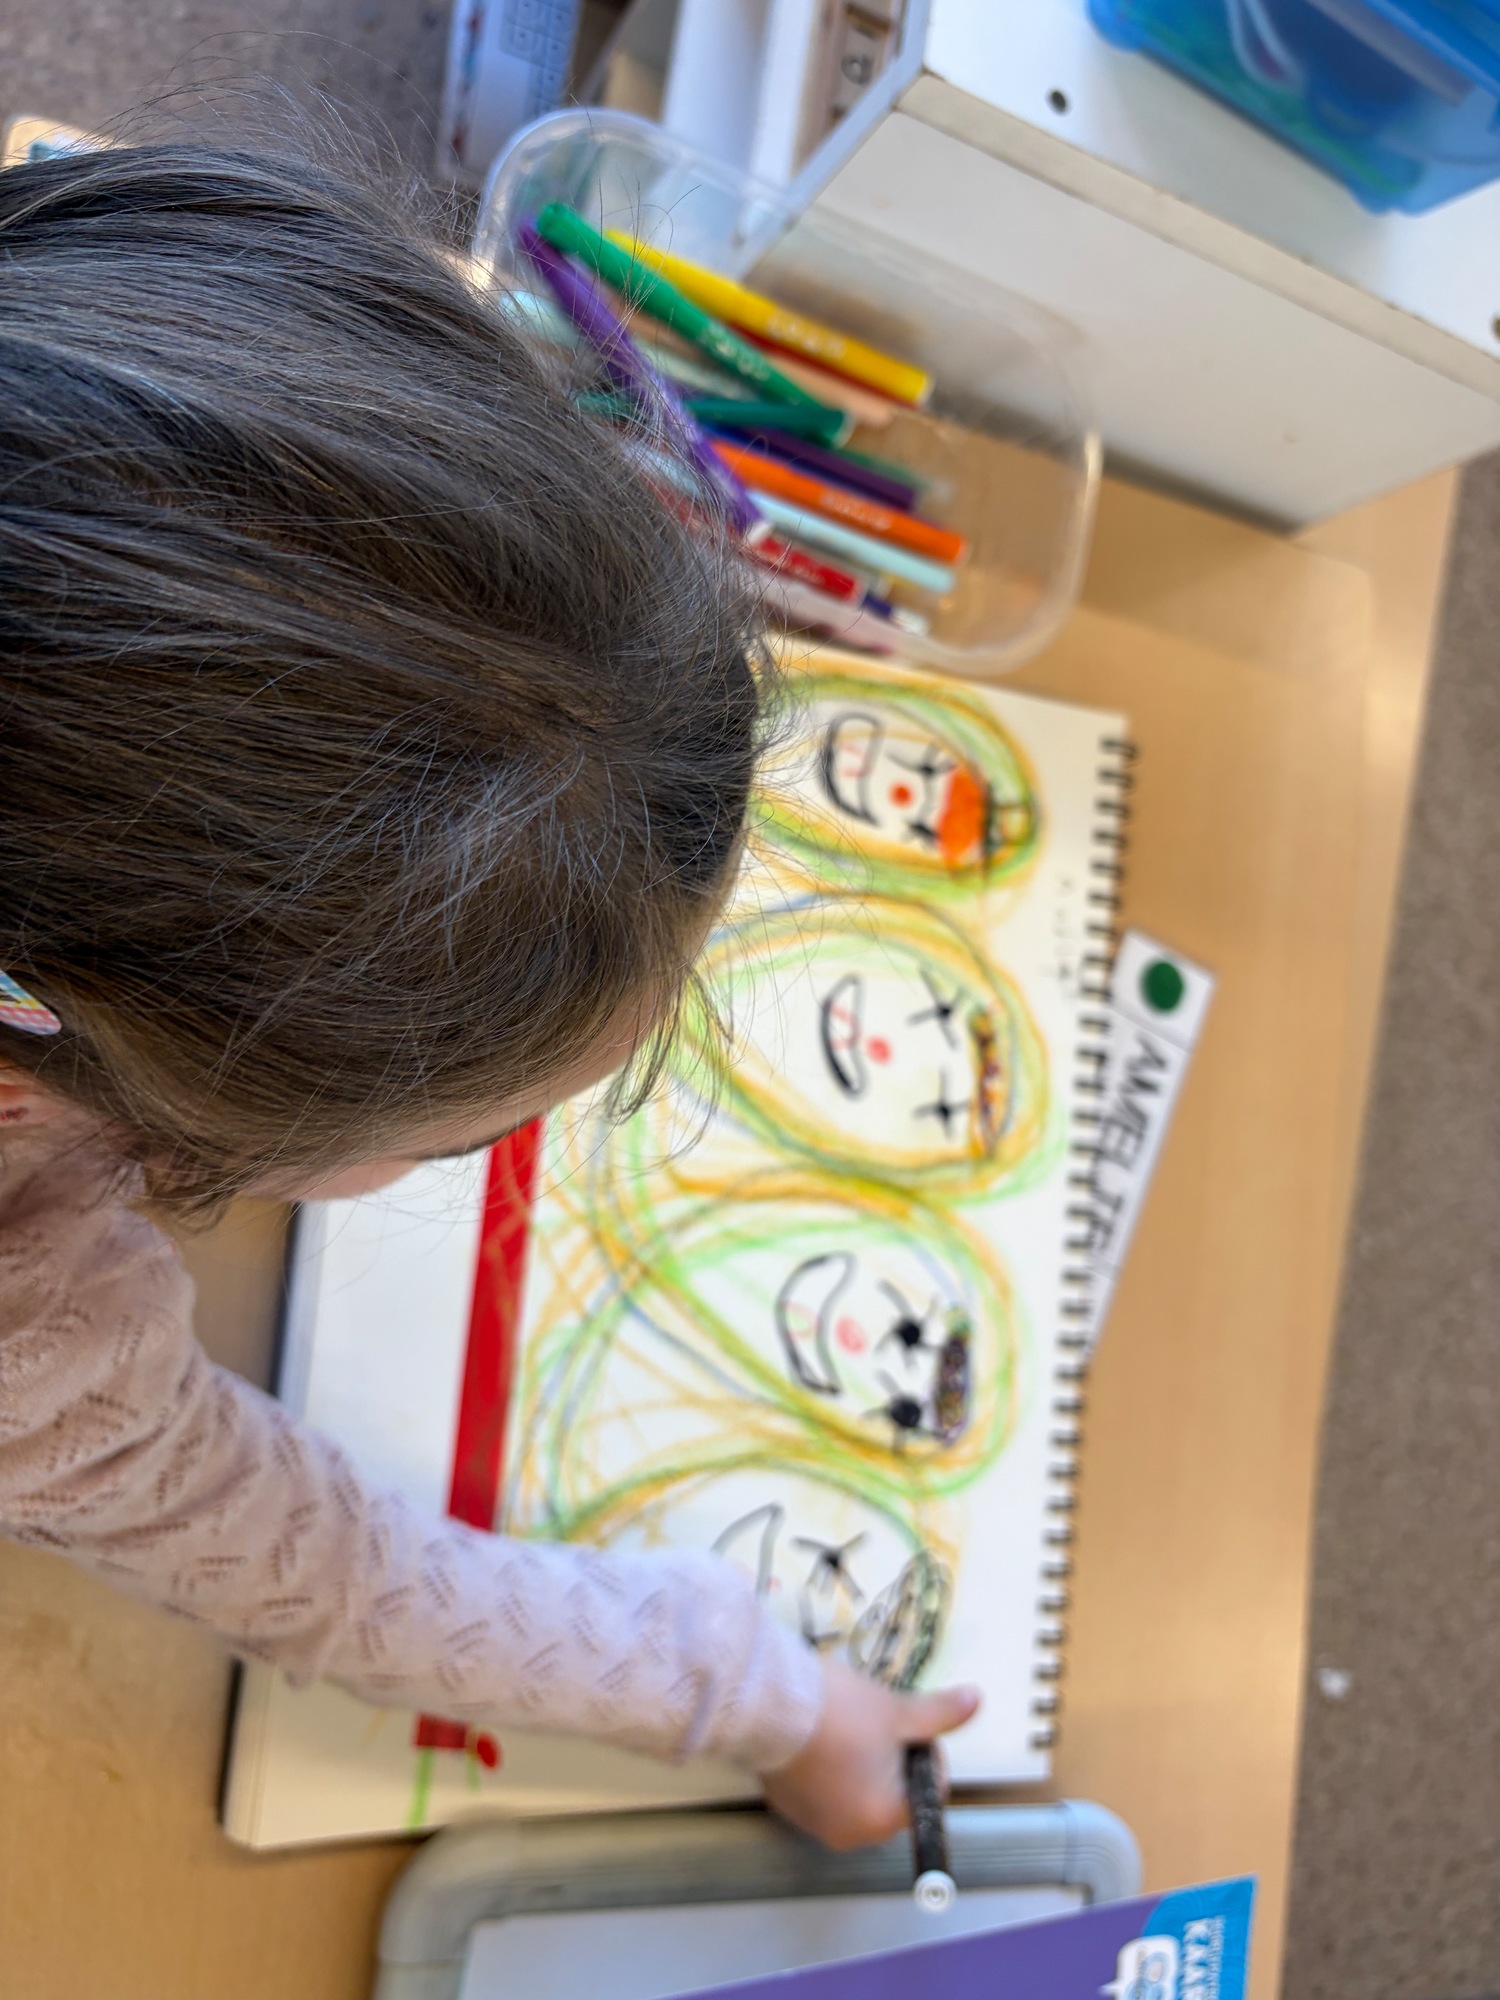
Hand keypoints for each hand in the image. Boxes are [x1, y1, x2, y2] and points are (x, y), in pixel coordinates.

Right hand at [760, 1655, 980, 1850]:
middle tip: (876, 1722)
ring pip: (857, 1793)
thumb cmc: (840, 1711)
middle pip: (892, 1795)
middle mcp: (849, 1833)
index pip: (926, 1792)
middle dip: (891, 1760)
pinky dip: (829, 1770)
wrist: (769, 1702)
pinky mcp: (787, 1807)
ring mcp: (814, 1823)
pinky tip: (820, 1737)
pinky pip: (824, 1792)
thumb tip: (976, 1701)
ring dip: (861, 1765)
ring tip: (846, 1726)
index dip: (923, 1752)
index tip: (906, 1724)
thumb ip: (940, 1715)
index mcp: (883, 1819)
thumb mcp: (897, 1710)